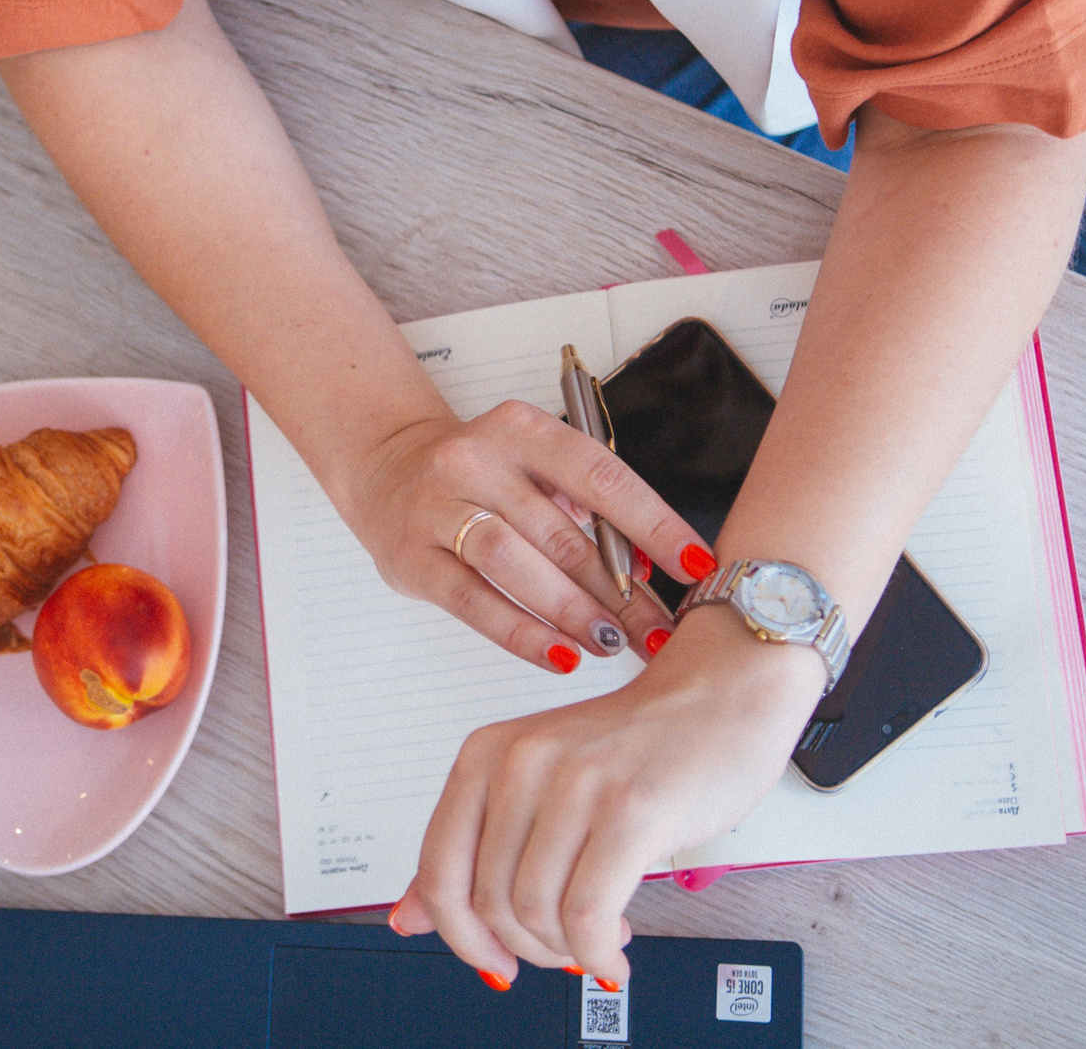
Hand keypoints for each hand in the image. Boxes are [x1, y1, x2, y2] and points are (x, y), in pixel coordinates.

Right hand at [335, 402, 710, 671]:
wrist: (388, 471)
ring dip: (573, 611)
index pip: (601, 475)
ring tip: (612, 643)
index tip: (697, 564)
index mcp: (522, 430)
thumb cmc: (483, 477)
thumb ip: (588, 511)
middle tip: (660, 631)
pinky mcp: (411, 557)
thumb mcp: (536, 471)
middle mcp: (477, 460)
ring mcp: (437, 507)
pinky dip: (522, 634)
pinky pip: (473, 603)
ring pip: (517, 565)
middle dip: (620, 590)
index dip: (654, 523)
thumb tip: (649, 572)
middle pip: (562, 532)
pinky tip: (560, 655)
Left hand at [390, 605, 825, 984]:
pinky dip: (597, 951)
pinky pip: (588, 914)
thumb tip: (410, 916)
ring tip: (593, 942)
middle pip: (489, 901)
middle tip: (559, 952)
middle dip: (525, 947)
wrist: (722, 693)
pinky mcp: (631, 809)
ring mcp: (576, 783)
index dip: (458, 934)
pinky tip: (614, 950)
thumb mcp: (539, 783)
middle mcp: (523, 762)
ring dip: (565, 950)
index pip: (439, 869)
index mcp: (487, 754)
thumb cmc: (638, 746)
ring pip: (536, 912)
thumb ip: (474, 846)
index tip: (490, 959)